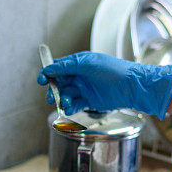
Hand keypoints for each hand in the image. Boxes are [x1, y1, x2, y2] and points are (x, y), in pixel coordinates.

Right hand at [36, 51, 171, 118]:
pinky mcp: (90, 102)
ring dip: (62, 99)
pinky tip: (69, 108)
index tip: (41, 80)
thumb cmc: (112, 70)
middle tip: (52, 96)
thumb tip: (48, 68)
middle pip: (59, 83)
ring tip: (66, 102)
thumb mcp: (87, 63)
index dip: (47, 73)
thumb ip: (66, 66)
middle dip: (53, 89)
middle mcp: (80, 76)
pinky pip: (75, 105)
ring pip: (66, 95)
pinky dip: (69, 108)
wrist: (131, 86)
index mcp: (79, 63)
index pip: (58, 67)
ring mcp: (85, 89)